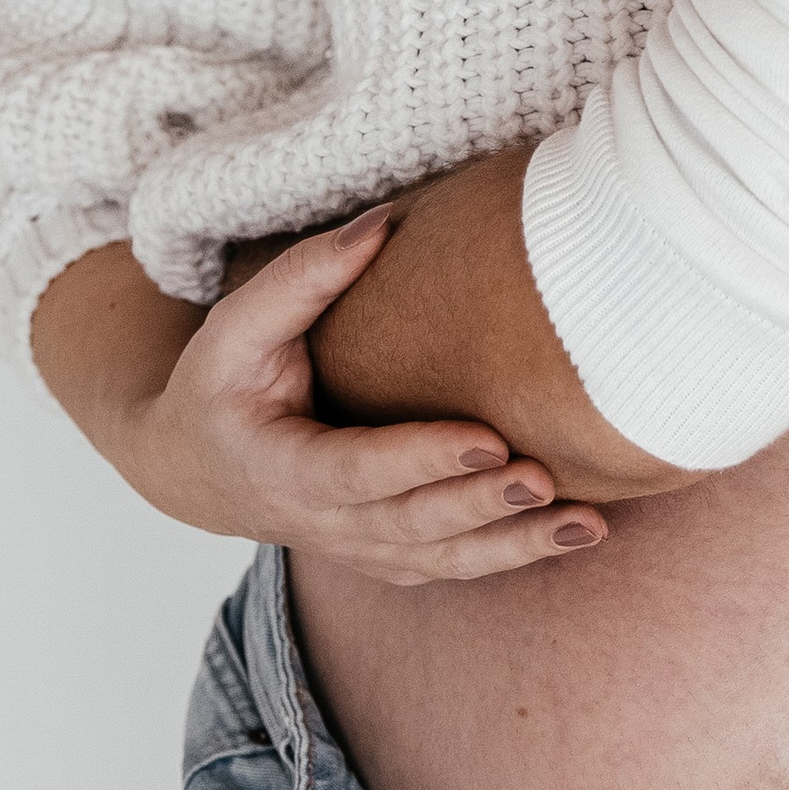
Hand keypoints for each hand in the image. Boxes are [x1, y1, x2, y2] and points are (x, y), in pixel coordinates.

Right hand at [114, 207, 609, 583]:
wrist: (200, 470)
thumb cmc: (222, 385)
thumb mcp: (237, 329)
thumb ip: (303, 278)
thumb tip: (381, 223)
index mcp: (279, 467)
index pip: (357, 470)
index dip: (423, 459)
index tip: (489, 439)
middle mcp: (321, 521)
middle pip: (410, 524)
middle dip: (482, 505)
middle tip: (545, 477)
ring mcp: (359, 548)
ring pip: (442, 559)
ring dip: (517, 546)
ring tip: (588, 525)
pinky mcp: (390, 556)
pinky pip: (454, 566)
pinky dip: (514, 557)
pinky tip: (576, 535)